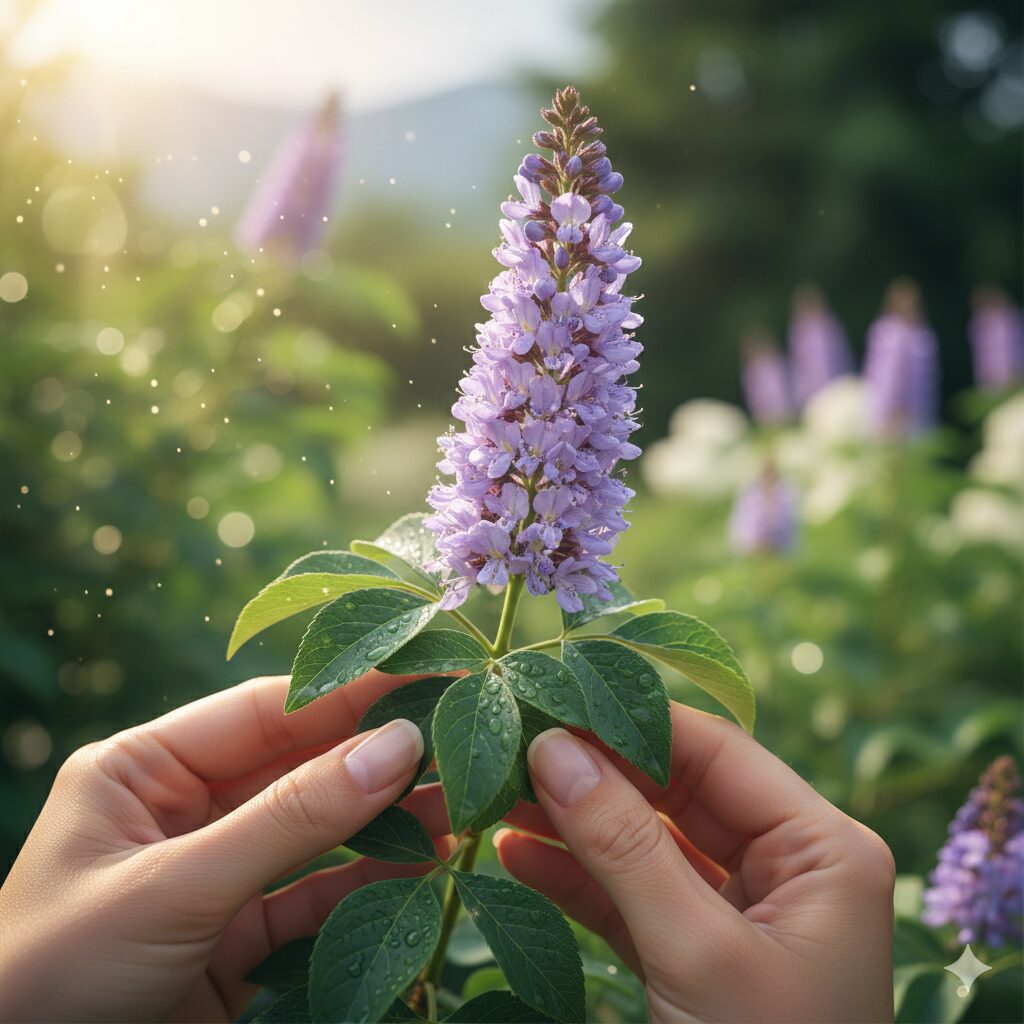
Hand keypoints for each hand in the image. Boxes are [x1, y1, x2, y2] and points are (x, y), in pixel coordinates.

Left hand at [0, 673, 450, 1022]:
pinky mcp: (236, 941)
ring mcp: (214, 875)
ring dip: (384, 817)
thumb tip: (397, 747)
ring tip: (460, 795)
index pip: (264, 711)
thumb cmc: (52, 980)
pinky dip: (368, 884)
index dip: (349, 691)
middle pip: (298, 765)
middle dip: (375, 752)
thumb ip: (290, 820)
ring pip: (315, 832)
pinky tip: (424, 862)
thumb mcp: (174, 888)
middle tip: (457, 731)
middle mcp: (181, 810)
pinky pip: (313, 900)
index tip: (424, 672)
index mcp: (143, 768)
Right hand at [496, 704, 895, 1022]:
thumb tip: (552, 748)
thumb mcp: (697, 953)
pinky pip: (630, 895)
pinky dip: (574, 877)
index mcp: (822, 848)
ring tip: (495, 794)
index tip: (549, 699)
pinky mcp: (696, 951)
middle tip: (511, 743)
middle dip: (591, 772)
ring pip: (643, 841)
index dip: (629, 721)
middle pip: (673, 791)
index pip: (715, 751)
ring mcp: (739, 910)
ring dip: (571, 822)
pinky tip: (514, 854)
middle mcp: (787, 865)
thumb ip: (625, 845)